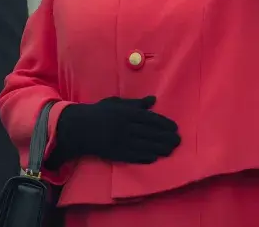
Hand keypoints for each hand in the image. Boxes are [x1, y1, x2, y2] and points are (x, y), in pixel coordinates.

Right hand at [48, 96, 179, 165]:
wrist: (79, 128)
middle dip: (166, 137)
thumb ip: (135, 103)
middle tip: (178, 141)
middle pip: (150, 133)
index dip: (164, 124)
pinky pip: (134, 156)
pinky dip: (145, 157)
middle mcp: (125, 127)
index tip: (175, 128)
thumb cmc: (99, 112)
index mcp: (126, 113)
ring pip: (145, 146)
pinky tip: (155, 158)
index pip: (150, 119)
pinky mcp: (116, 153)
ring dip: (160, 148)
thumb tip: (153, 100)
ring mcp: (121, 141)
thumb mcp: (116, 103)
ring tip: (171, 150)